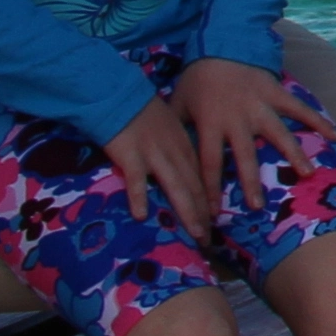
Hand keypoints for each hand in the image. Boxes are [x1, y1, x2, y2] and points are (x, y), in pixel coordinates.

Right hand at [97, 93, 212, 228]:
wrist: (122, 96)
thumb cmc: (144, 114)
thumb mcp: (170, 129)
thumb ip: (178, 149)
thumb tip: (184, 172)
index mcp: (185, 146)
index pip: (201, 178)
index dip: (207, 202)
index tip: (214, 223)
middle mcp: (175, 153)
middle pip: (193, 187)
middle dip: (202, 214)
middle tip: (209, 239)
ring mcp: (154, 154)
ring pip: (175, 186)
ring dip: (187, 211)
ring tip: (196, 233)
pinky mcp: (131, 155)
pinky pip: (135, 179)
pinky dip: (139, 196)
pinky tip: (142, 215)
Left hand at [174, 55, 314, 211]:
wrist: (220, 42)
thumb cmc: (196, 79)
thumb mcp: (177, 105)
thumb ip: (177, 132)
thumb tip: (168, 161)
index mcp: (210, 124)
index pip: (209, 164)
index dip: (209, 190)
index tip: (211, 215)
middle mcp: (237, 119)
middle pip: (245, 156)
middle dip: (250, 183)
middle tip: (257, 206)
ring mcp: (260, 106)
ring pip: (278, 134)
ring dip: (293, 154)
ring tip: (306, 174)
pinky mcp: (277, 93)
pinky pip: (299, 109)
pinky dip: (317, 121)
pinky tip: (334, 136)